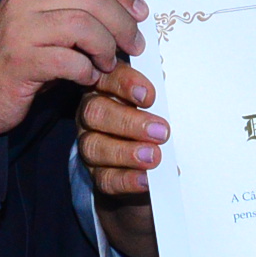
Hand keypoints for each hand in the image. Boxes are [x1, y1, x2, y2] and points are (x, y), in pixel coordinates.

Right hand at [0, 0, 144, 136]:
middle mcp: (25, 0)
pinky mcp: (19, 61)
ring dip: (106, 47)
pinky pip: (69, 61)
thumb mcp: (40, 24)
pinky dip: (87, 71)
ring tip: (108, 64)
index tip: (140, 13)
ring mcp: (19, 29)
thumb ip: (72, 12)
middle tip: (135, 46)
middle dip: (123, 23)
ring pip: (84, 25)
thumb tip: (125, 15)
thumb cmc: (13, 59)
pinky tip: (87, 78)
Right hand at [78, 63, 162, 256]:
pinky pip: (104, 178)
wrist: (149, 168)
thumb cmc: (152, 125)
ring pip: (94, 146)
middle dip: (130, 121)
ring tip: (154, 157)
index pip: (107, 77)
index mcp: (106, 88)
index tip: (149, 96)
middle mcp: (91, 114)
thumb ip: (158, 95)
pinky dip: (127, 179)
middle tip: (161, 132)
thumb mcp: (157, 106)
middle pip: (95, 112)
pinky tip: (146, 179)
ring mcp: (89, 144)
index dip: (125, 83)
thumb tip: (166, 81)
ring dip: (126, 152)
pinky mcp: (96, 174)